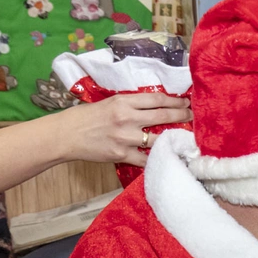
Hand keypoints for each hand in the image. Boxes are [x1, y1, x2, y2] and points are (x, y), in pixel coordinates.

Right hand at [60, 93, 192, 166]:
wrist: (65, 135)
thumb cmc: (85, 117)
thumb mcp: (109, 103)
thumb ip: (130, 105)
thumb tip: (155, 106)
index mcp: (123, 101)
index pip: (157, 99)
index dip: (175, 100)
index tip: (186, 102)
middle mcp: (126, 118)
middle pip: (163, 115)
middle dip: (182, 115)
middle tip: (193, 116)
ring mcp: (125, 138)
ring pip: (159, 138)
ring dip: (174, 138)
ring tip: (185, 137)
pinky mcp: (121, 154)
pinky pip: (146, 158)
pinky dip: (157, 158)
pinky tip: (168, 156)